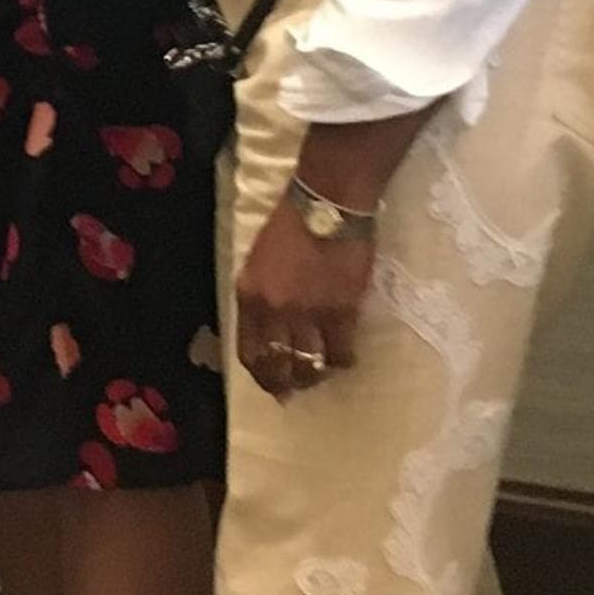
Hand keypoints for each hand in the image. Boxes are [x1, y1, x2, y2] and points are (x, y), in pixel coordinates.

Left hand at [233, 198, 375, 399]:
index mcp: (249, 296)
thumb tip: (270, 329)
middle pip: (277, 365)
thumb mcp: (258, 260)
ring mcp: (308, 313)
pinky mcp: (341, 312)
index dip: (260, 373)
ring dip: (315, 376)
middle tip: (295, 390)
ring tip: (321, 374)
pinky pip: (340, 352)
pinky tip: (345, 359)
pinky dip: (343, 360)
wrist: (327, 203)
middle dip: (285, 384)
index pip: (248, 350)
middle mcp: (274, 310)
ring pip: (309, 365)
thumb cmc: (291, 225)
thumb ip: (260, 296)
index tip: (271, 382)